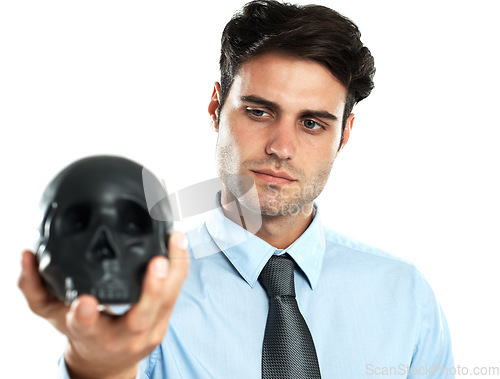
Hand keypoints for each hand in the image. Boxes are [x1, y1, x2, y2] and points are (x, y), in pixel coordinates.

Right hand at [18, 231, 189, 378]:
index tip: (83, 303)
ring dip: (175, 270)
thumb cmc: (82, 335)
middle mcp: (122, 336)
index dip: (84, 316)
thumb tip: (26, 255)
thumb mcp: (51, 314)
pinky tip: (181, 244)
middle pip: (141, 316)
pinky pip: (177, 292)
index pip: (84, 328)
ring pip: (168, 301)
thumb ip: (35, 286)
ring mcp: (149, 329)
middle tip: (157, 263)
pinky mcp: (165, 319)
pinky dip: (180, 267)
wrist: (109, 361)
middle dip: (151, 290)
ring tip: (177, 239)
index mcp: (91, 336)